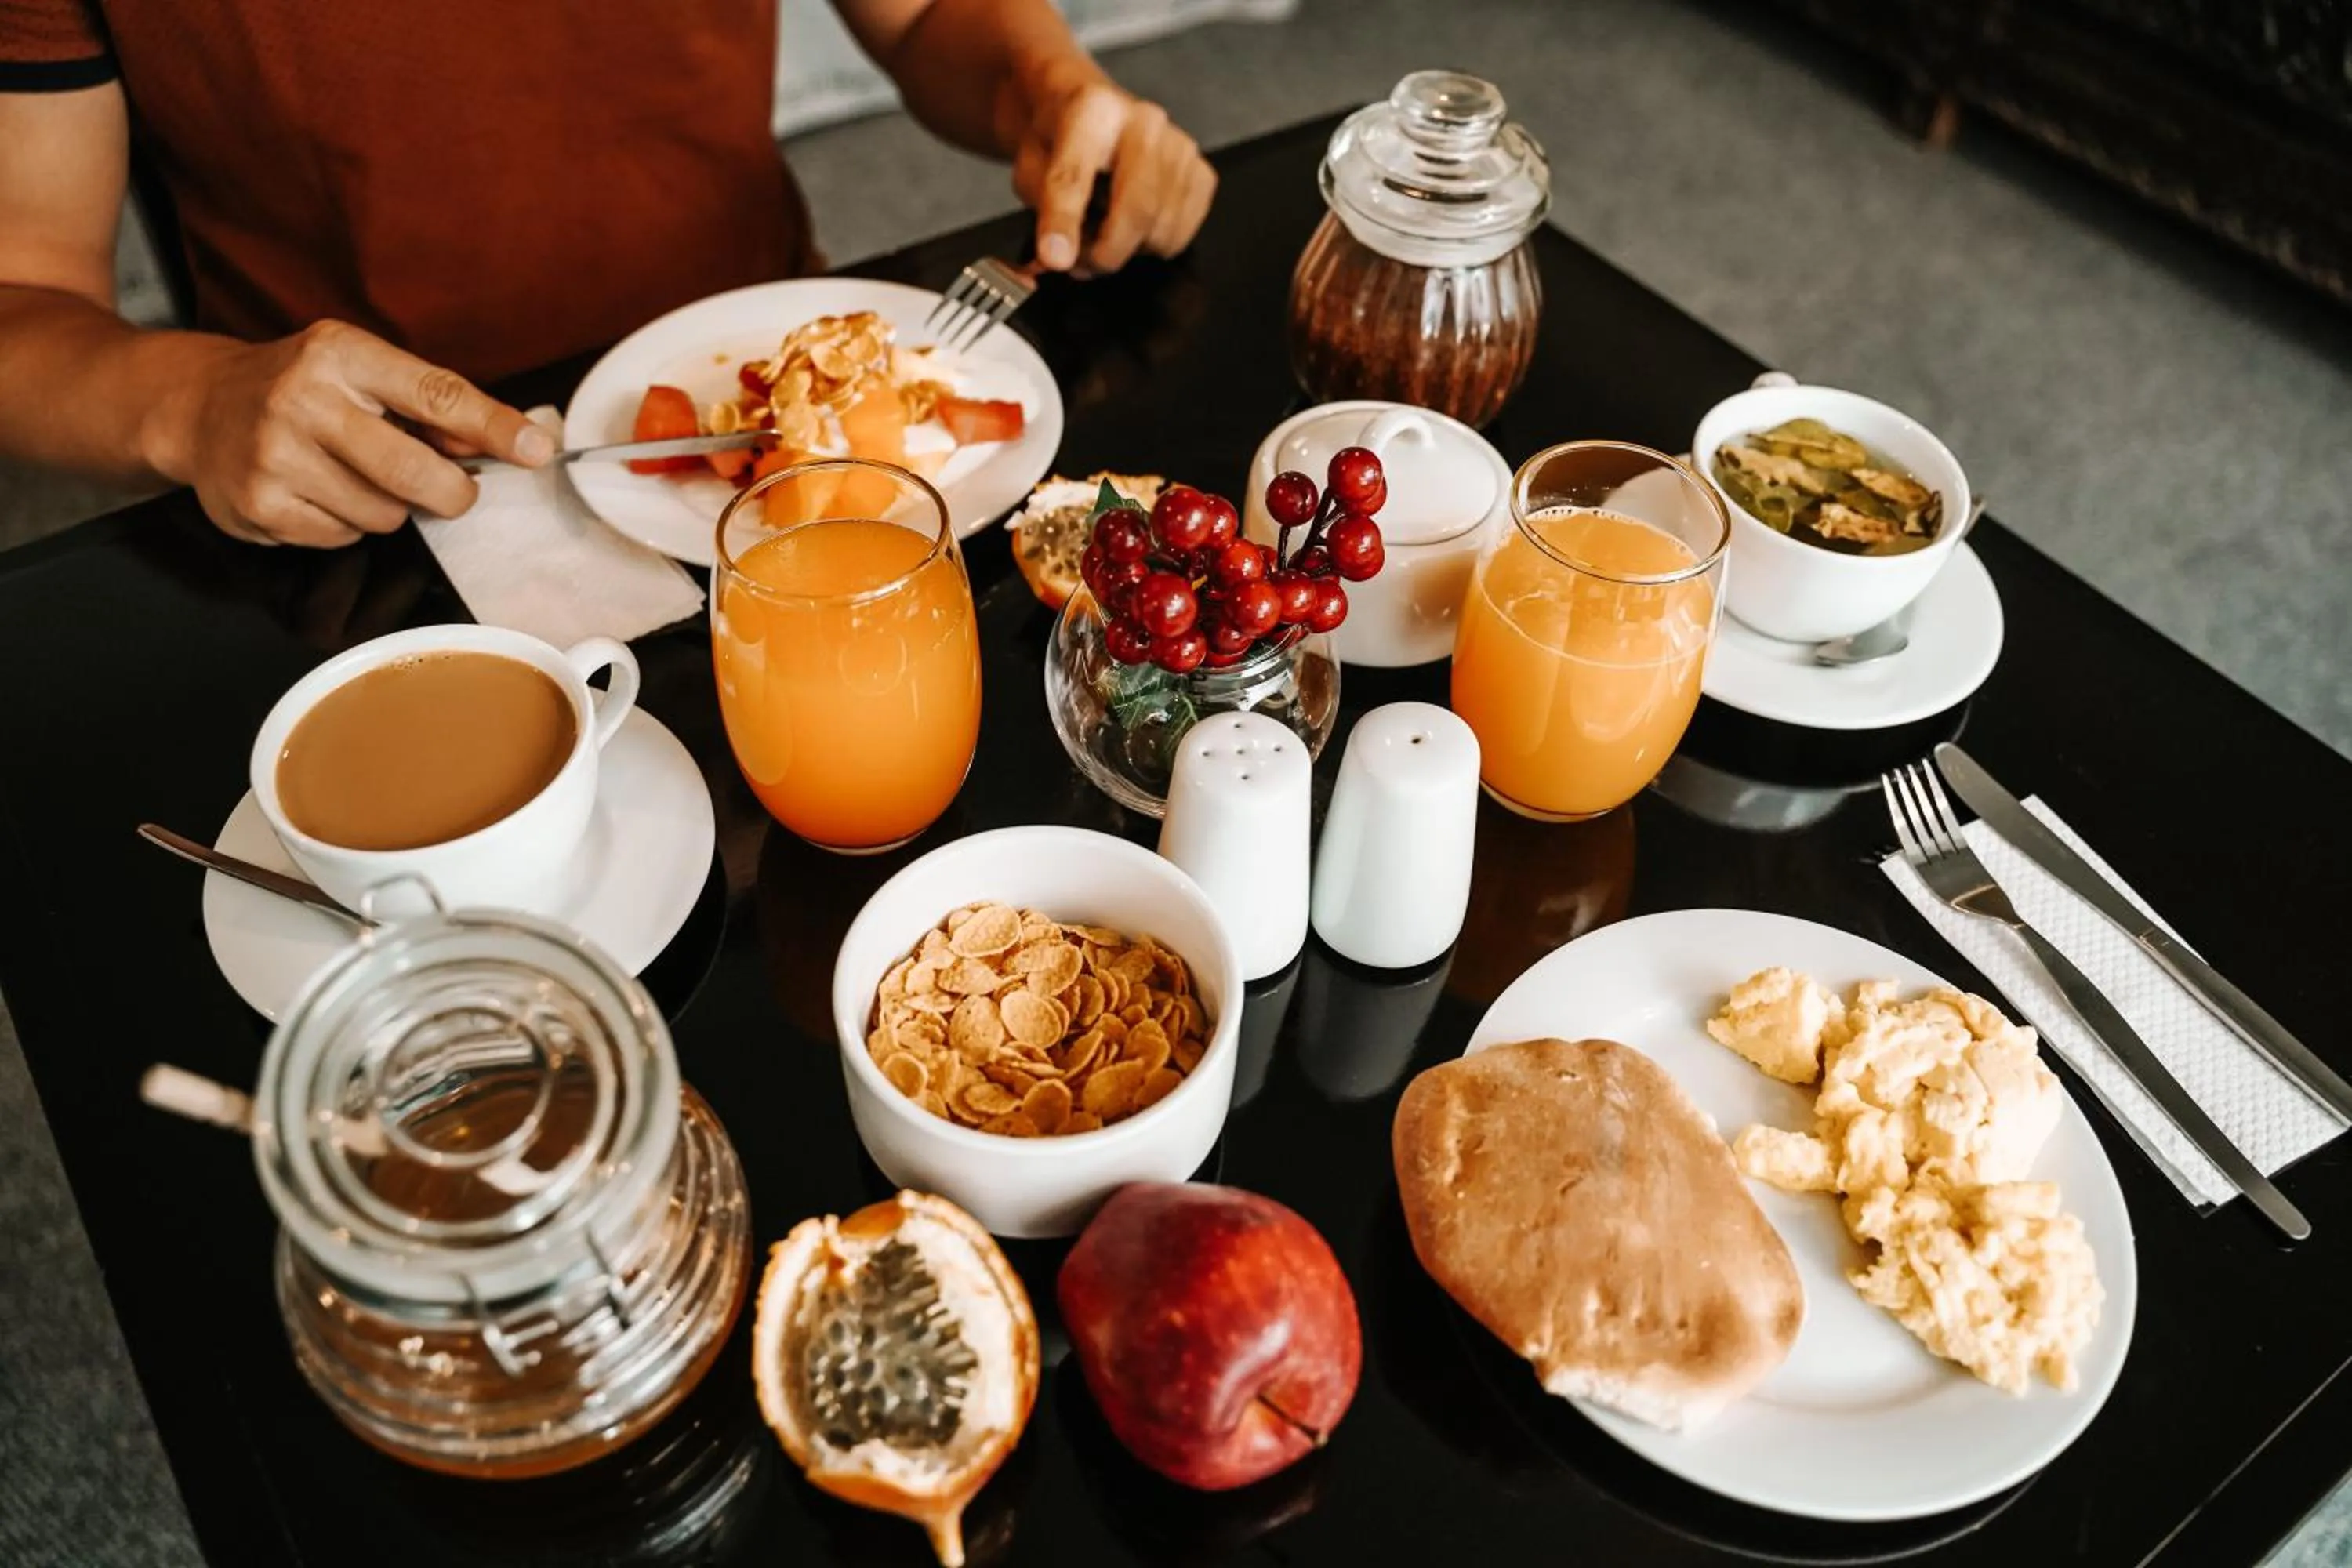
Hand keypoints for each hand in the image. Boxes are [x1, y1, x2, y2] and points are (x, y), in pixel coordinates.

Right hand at [170, 320, 549, 546]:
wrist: (199, 406)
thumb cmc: (302, 388)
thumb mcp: (365, 372)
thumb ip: (434, 407)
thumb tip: (510, 442)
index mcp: (340, 354)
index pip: (434, 394)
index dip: (492, 426)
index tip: (535, 450)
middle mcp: (302, 400)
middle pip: (415, 473)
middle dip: (449, 491)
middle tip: (450, 488)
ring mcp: (274, 455)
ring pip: (383, 514)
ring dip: (386, 506)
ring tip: (350, 474)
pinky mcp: (259, 505)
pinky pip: (342, 538)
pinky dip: (343, 525)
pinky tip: (316, 492)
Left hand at [1011, 74, 1214, 274]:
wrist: (1091, 116)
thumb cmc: (1063, 142)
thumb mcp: (1031, 170)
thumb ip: (1044, 213)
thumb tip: (1056, 259)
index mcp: (1091, 111)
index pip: (1076, 176)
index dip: (1063, 223)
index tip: (1055, 259)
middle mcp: (1144, 121)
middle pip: (1137, 210)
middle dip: (1106, 253)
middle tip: (1082, 260)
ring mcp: (1180, 145)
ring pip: (1163, 229)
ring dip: (1131, 250)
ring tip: (1107, 233)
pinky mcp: (1201, 171)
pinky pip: (1184, 232)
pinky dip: (1158, 243)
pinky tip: (1136, 226)